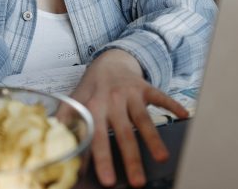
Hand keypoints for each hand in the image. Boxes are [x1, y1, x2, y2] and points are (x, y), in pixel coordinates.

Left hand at [70, 49, 187, 186]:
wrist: (109, 61)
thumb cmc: (92, 89)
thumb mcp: (74, 102)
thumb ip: (65, 122)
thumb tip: (53, 146)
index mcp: (93, 107)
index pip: (97, 137)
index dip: (102, 159)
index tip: (108, 179)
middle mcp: (112, 100)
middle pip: (123, 134)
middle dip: (131, 159)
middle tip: (137, 182)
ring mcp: (130, 93)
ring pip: (144, 119)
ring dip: (153, 139)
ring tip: (162, 158)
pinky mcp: (146, 87)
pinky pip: (161, 96)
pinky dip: (172, 105)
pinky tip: (184, 115)